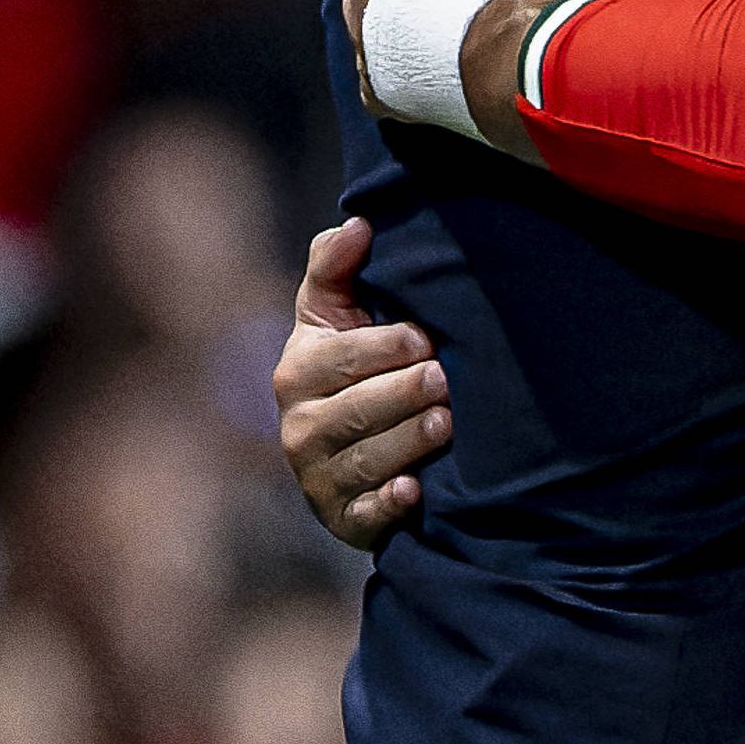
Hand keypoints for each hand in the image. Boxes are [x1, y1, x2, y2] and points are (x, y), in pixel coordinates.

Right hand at [274, 218, 451, 549]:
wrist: (355, 441)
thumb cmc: (352, 361)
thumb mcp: (335, 309)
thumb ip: (336, 263)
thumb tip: (358, 224)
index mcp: (298, 373)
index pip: (340, 359)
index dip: (385, 347)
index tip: (425, 338)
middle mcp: (299, 429)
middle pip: (356, 411)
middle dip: (403, 394)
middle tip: (445, 380)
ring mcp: (319, 478)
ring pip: (366, 461)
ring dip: (408, 442)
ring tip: (446, 423)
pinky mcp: (344, 519)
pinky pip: (365, 515)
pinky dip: (388, 504)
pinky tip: (416, 490)